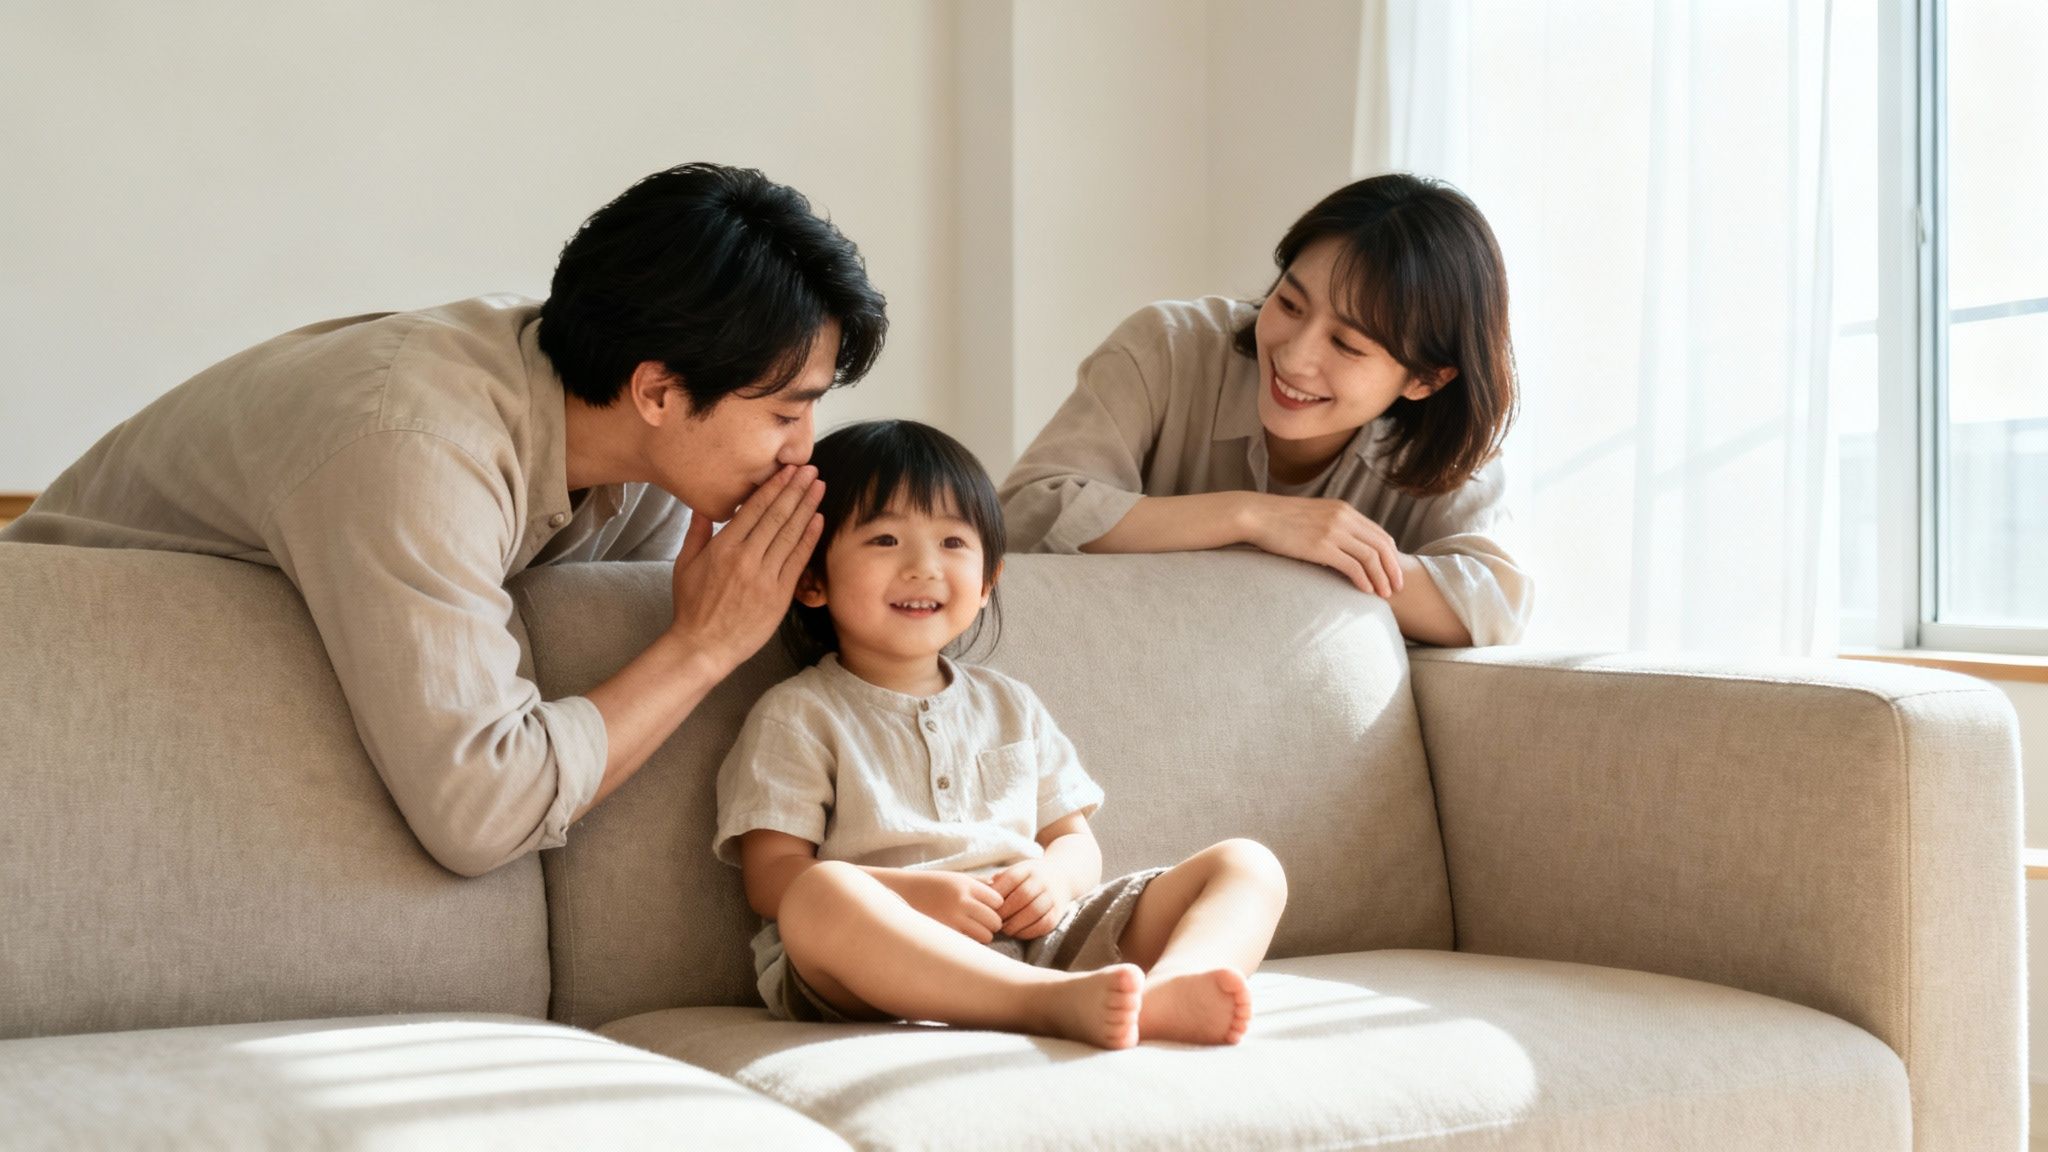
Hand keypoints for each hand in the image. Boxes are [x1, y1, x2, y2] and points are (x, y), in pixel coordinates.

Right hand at [667, 465, 825, 667]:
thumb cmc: (691, 607)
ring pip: (790, 534)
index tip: (788, 470)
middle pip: (777, 516)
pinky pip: (797, 561)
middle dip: (796, 490)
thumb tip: (703, 505)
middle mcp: (746, 558)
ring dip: (807, 508)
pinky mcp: (779, 596)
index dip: (774, 486)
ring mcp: (765, 577)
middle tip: (811, 470)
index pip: (754, 509)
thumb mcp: (684, 565)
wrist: (703, 647)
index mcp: (723, 548)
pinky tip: (819, 520)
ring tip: (819, 487)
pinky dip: (809, 539)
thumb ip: (696, 533)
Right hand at [896, 870, 1005, 942]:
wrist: (899, 894)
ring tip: (971, 931)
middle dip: (992, 924)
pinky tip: (961, 937)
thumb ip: (977, 882)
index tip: (986, 908)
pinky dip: (969, 944)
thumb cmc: (930, 886)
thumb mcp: (954, 878)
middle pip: (995, 920)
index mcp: (965, 885)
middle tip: (982, 924)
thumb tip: (1000, 886)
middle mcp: (961, 901)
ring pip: (986, 936)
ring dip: (982, 936)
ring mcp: (953, 919)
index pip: (998, 901)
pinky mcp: (944, 934)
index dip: (995, 907)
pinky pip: (969, 945)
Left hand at [989, 858, 1074, 940]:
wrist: (1063, 877)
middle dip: (1005, 911)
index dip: (997, 893)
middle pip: (1023, 895)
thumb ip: (1000, 880)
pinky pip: (1044, 924)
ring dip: (1016, 924)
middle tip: (993, 921)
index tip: (986, 906)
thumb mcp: (1017, 870)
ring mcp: (1052, 896)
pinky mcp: (1058, 912)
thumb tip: (980, 892)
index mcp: (1029, 868)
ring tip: (1005, 929)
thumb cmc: (1030, 877)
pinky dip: (1029, 931)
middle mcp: (1043, 881)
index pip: (1011, 878)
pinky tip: (1018, 933)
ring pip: (1034, 911)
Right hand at [1243, 494, 1406, 597]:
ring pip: (1371, 557)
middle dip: (1393, 569)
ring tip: (1384, 594)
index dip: (1391, 555)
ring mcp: (1333, 531)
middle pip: (1381, 546)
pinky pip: (1353, 566)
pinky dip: (1364, 580)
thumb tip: (1343, 548)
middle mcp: (1344, 518)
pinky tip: (1366, 591)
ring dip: (1381, 578)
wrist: (1257, 515)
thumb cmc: (1280, 520)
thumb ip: (1333, 526)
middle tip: (1397, 587)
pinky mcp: (1321, 546)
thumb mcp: (1314, 516)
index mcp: (1344, 510)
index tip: (1394, 572)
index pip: (1379, 533)